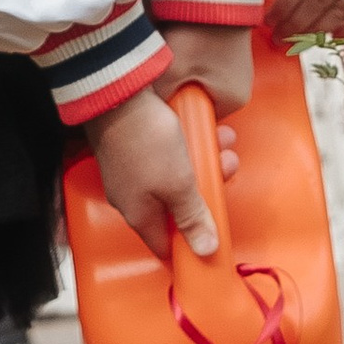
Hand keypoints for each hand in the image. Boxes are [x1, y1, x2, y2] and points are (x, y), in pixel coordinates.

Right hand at [89, 85, 236, 261]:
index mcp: (139, 214)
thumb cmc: (144, 141)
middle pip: (180, 206)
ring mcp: (136, 170)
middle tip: (226, 169)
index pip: (166, 245)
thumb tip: (205, 250)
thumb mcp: (177, 185)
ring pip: (180, 176)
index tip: (215, 237)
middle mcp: (135, 196)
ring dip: (206, 161)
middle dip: (209, 189)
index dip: (191, 244)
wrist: (117, 92)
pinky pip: (172, 154)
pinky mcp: (140, 146)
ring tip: (223, 142)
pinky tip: (207, 129)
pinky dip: (192, 144)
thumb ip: (192, 217)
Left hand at [155, 21, 255, 114]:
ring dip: (182, 75)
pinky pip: (204, 68)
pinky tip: (181, 46)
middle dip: (177, 92)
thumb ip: (160, 97)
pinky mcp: (229, 55)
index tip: (162, 99)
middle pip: (197, 104)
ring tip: (172, 57)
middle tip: (164, 75)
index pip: (196, 122)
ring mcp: (236, 72)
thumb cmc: (198, 34)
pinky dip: (190, 61)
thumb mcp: (172, 70)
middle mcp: (240, 91)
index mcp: (232, 102)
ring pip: (199, 84)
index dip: (175, 114)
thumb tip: (153, 109)